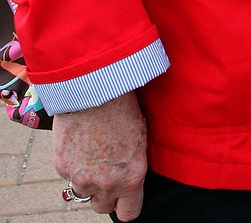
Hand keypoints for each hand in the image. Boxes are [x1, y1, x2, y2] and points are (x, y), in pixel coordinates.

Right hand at [53, 92, 146, 218]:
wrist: (94, 88)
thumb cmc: (122, 106)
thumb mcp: (139, 136)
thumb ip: (132, 164)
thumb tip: (128, 173)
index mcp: (131, 177)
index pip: (129, 213)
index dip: (125, 205)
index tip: (123, 198)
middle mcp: (107, 184)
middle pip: (102, 207)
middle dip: (103, 194)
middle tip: (105, 172)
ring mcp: (82, 178)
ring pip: (83, 192)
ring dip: (86, 180)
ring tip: (91, 153)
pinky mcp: (63, 168)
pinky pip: (68, 174)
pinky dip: (72, 163)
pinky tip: (79, 140)